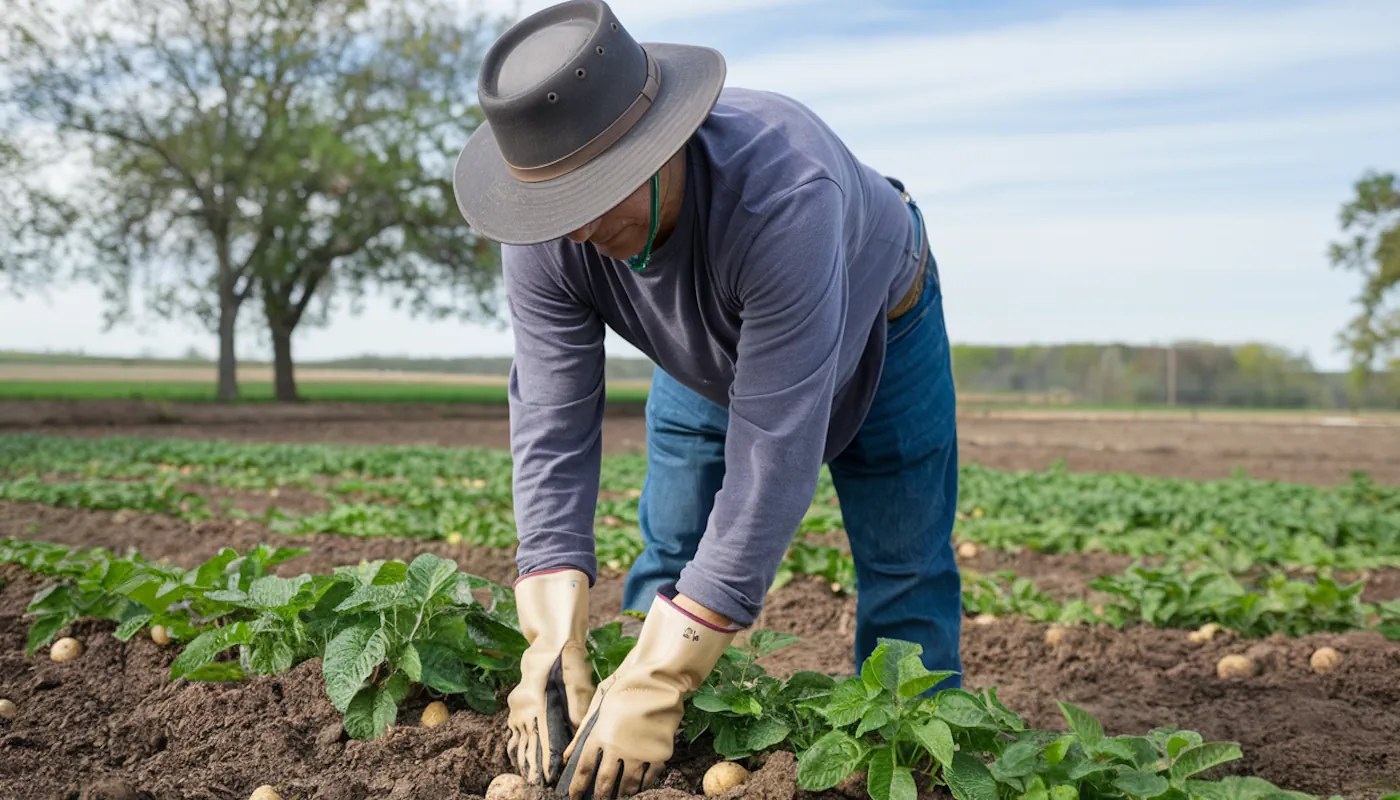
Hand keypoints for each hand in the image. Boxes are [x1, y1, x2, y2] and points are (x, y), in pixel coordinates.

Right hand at [507, 569, 595, 784]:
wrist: (550, 641)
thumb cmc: (568, 660)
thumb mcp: (578, 681)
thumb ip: (577, 707)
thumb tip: (580, 731)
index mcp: (538, 702)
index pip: (542, 737)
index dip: (546, 759)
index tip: (550, 776)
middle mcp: (524, 707)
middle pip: (528, 742)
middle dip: (533, 766)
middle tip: (537, 785)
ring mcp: (518, 706)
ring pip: (518, 739)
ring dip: (522, 759)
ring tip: (527, 778)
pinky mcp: (517, 704)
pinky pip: (514, 730)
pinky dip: (516, 745)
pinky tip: (518, 759)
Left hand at [557, 588, 738, 798]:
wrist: (659, 681)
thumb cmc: (626, 689)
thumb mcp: (599, 706)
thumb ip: (583, 734)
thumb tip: (568, 756)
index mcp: (599, 736)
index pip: (584, 770)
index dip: (577, 787)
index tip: (573, 797)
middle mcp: (617, 748)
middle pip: (605, 782)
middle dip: (599, 796)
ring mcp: (639, 753)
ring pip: (628, 784)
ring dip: (621, 795)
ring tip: (618, 799)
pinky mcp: (659, 753)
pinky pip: (649, 777)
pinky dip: (643, 785)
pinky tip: (639, 788)